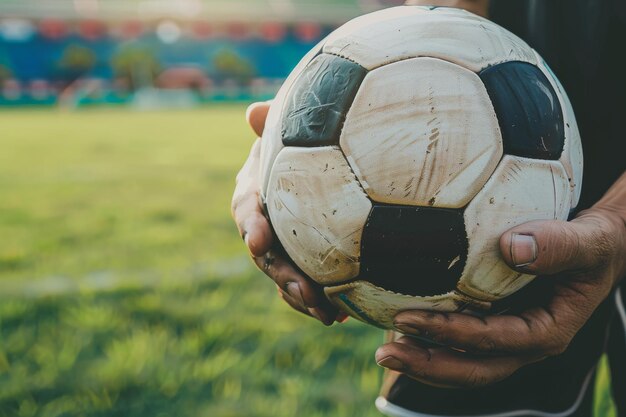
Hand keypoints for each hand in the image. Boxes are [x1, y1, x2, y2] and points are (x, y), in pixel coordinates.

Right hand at [231, 102, 346, 325]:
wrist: (329, 158)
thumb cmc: (309, 136)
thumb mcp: (294, 125)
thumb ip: (278, 120)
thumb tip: (254, 111)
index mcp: (256, 188)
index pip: (247, 206)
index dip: (251, 224)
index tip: (259, 239)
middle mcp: (265, 221)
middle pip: (265, 253)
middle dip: (280, 273)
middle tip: (302, 289)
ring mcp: (283, 244)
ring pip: (284, 276)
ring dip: (301, 297)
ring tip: (326, 314)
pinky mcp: (303, 261)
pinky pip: (304, 286)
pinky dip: (318, 302)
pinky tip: (340, 315)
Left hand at [375, 203, 625, 388]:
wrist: (593, 248)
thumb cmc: (594, 244)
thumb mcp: (590, 242)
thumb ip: (559, 244)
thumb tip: (510, 247)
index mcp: (547, 332)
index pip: (494, 342)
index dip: (451, 334)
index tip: (410, 318)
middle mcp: (521, 342)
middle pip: (471, 368)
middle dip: (426, 365)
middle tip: (384, 353)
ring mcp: (504, 336)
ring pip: (459, 360)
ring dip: (421, 358)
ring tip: (382, 347)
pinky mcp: (490, 323)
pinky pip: (456, 339)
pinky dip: (427, 337)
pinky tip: (394, 321)